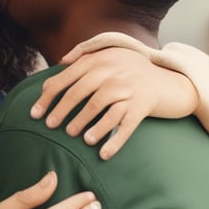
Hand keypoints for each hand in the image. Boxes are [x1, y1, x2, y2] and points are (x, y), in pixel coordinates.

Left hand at [30, 48, 198, 159]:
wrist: (174, 83)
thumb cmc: (137, 74)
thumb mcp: (115, 57)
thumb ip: (89, 55)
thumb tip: (62, 61)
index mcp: (104, 59)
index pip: (69, 77)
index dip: (49, 95)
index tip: (34, 112)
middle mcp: (115, 71)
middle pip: (80, 92)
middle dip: (61, 111)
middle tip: (50, 126)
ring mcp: (130, 88)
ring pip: (100, 108)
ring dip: (84, 124)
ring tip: (74, 136)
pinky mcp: (144, 105)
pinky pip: (124, 125)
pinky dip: (112, 140)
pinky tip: (103, 153)